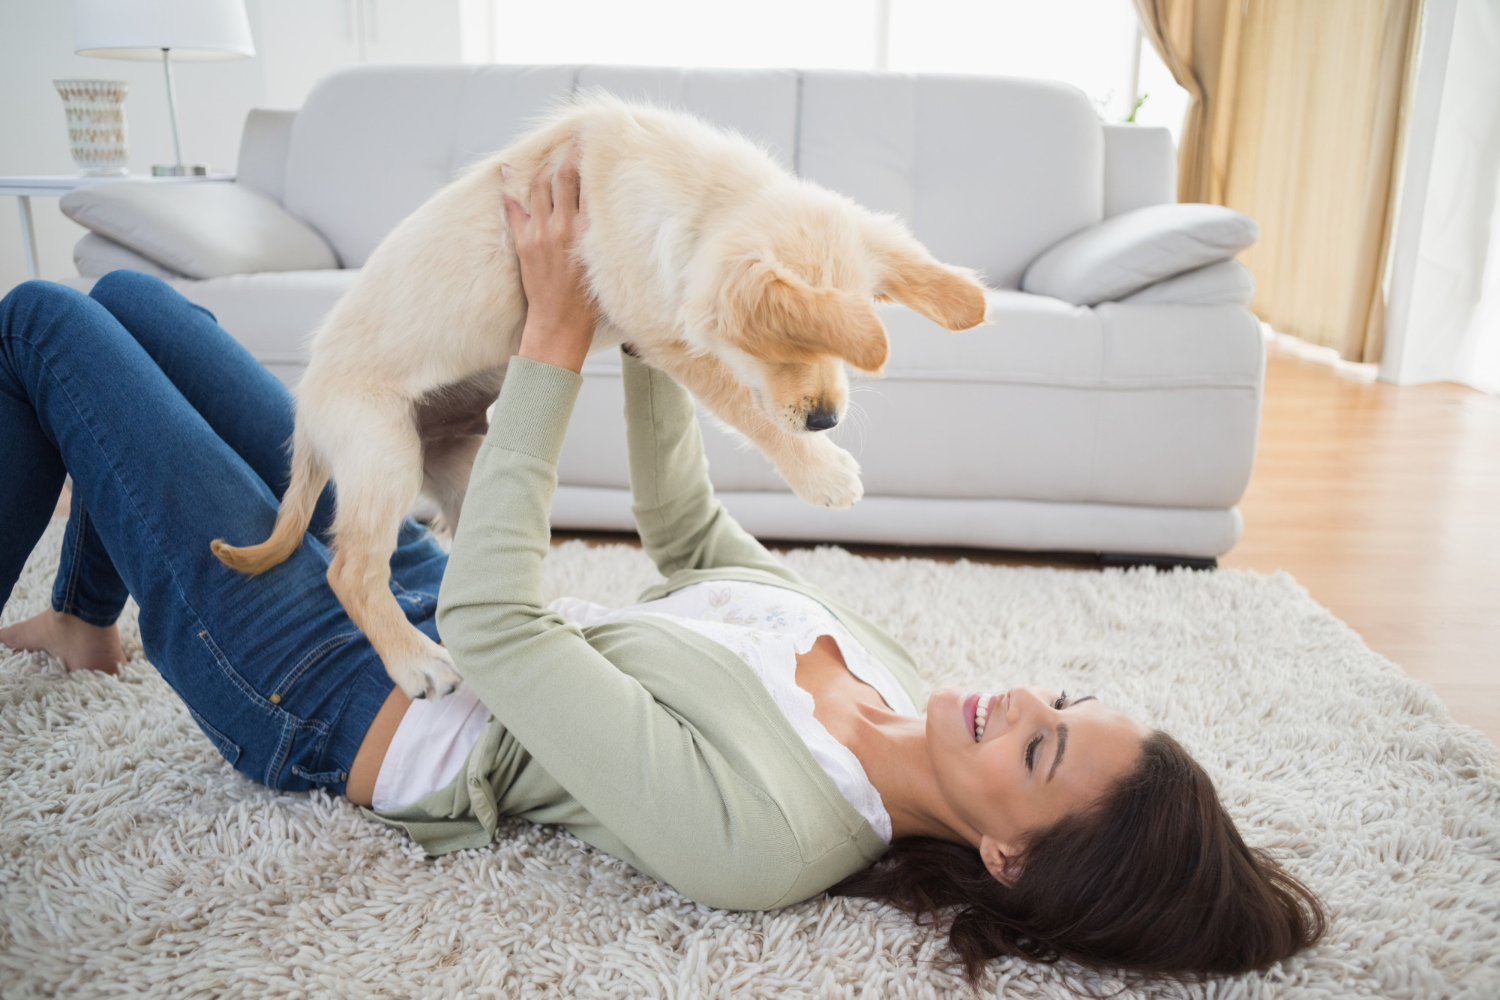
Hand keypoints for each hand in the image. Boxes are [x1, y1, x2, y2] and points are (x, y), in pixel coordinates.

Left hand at [505, 147, 598, 373]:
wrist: (560, 324)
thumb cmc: (589, 299)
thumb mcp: (605, 262)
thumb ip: (605, 234)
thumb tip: (610, 209)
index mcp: (589, 231)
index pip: (590, 184)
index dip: (590, 160)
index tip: (593, 144)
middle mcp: (565, 227)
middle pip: (564, 177)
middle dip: (569, 155)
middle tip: (574, 142)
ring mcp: (541, 233)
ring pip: (540, 187)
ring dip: (544, 169)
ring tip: (550, 159)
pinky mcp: (524, 243)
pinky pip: (513, 208)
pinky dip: (508, 188)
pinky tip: (505, 169)